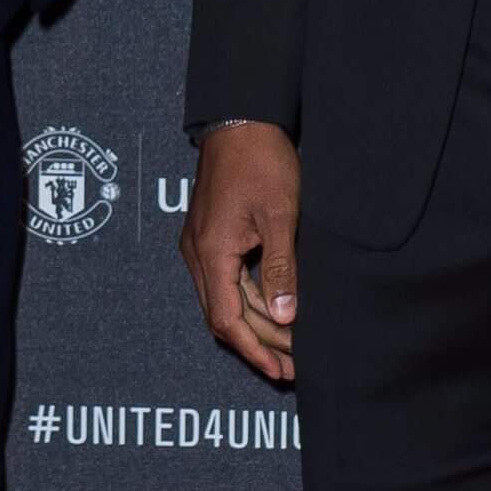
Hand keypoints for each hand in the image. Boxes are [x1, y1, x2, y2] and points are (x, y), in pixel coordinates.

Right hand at [181, 123, 300, 382]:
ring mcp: (201, 245)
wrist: (240, 119)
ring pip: (226, 299)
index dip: (254, 351)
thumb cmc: (261, 161)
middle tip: (292, 367)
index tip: (280, 371)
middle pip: (224, 316)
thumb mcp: (281, 215)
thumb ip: (281, 268)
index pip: (227, 320)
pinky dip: (252, 299)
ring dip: (257, 324)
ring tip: (289, 346)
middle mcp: (198, 254)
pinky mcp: (210, 235)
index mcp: (211, 253)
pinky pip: (227, 279)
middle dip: (259, 344)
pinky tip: (276, 310)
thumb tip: (286, 317)